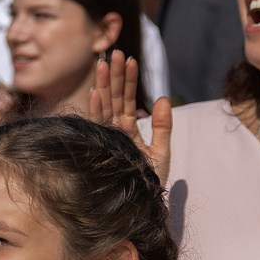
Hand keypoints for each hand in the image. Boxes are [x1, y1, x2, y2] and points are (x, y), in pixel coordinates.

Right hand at [87, 54, 170, 184]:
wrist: (140, 208)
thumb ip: (164, 126)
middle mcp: (114, 132)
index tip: (131, 59)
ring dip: (104, 85)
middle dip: (115, 75)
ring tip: (104, 63)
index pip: (127, 100)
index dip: (129, 80)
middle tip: (115, 52)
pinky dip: (96, 108)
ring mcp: (106, 139)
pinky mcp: (101, 147)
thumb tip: (163, 99)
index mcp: (127, 130)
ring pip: (104, 107)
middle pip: (114, 98)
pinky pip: (97, 125)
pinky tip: (96, 92)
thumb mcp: (162, 152)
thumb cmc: (149, 184)